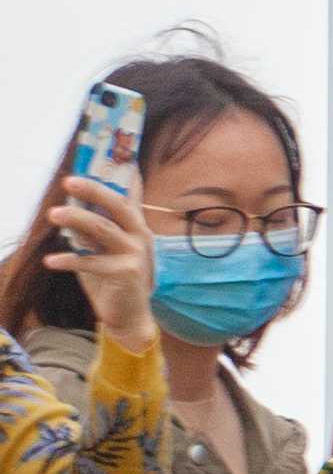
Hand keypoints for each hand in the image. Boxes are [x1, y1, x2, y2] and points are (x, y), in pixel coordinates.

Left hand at [39, 178, 151, 350]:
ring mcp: (135, 254)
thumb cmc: (114, 281)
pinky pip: (91, 262)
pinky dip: (68, 261)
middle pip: (117, 206)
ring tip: (53, 214)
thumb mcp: (105, 251)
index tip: (121, 157)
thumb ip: (93, 233)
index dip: (126, 177)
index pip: (131, 197)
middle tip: (69, 181)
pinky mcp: (125, 273)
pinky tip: (50, 262)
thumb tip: (70, 214)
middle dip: (94, 190)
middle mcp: (141, 236)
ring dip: (76, 220)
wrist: (130, 316)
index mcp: (137, 228)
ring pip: (102, 229)